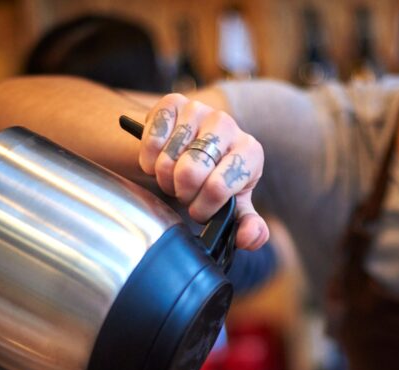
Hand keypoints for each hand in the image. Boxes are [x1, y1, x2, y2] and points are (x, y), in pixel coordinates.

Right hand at [138, 94, 268, 249]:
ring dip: (164, 177)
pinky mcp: (172, 102)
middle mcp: (227, 124)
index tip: (201, 209)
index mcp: (250, 151)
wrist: (196, 148)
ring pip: (167, 158)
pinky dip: (148, 158)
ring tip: (173, 178)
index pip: (217, 187)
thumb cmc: (218, 180)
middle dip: (182, 193)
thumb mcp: (235, 205)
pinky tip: (158, 162)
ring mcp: (199, 109)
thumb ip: (249, 226)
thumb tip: (249, 237)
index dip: (203, 207)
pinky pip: (151, 137)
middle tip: (185, 194)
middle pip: (190, 172)